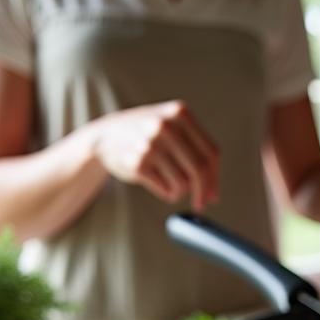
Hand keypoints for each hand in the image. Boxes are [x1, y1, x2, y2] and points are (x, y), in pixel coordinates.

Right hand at [90, 100, 218, 208]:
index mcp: (180, 113)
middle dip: (202, 192)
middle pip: (199, 169)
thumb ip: (196, 151)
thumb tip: (213, 193)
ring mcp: (151, 144)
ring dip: (178, 192)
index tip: (213, 196)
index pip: (211, 153)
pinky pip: (166, 190)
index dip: (215, 178)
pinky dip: (165, 192)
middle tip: (201, 205)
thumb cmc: (146, 137)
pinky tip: (154, 181)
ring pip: (183, 183)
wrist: (104, 136)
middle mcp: (166, 126)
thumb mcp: (172, 129)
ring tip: (166, 181)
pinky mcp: (138, 163)